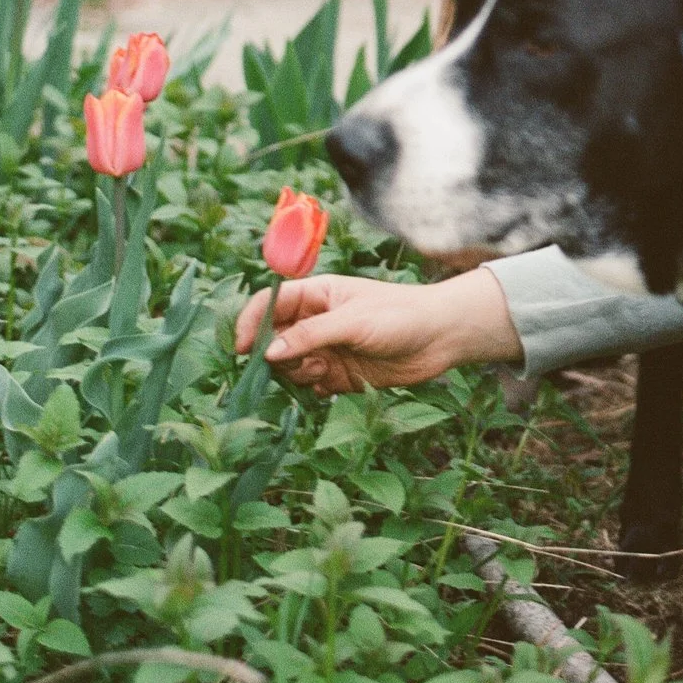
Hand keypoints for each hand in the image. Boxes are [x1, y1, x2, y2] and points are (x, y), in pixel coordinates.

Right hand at [249, 268, 521, 394]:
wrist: (441, 337)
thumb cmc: (400, 315)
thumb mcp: (352, 321)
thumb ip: (309, 336)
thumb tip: (269, 353)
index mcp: (317, 295)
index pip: (269, 304)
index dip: (250, 323)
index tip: (241, 349)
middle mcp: (317, 320)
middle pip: (273, 339)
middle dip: (274, 355)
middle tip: (298, 363)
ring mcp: (327, 347)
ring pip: (289, 365)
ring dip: (296, 373)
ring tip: (323, 370)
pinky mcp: (339, 374)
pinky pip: (309, 384)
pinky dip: (313, 387)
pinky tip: (332, 383)